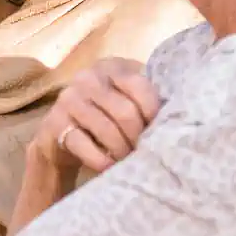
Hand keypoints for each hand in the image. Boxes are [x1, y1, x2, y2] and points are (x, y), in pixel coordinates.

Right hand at [35, 58, 160, 173]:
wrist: (59, 135)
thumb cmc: (104, 117)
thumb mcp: (124, 100)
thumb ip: (145, 99)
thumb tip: (180, 117)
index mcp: (111, 67)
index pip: (140, 86)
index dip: (153, 113)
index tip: (158, 132)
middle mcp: (88, 77)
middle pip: (125, 111)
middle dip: (138, 137)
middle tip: (143, 152)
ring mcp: (68, 99)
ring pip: (107, 129)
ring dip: (121, 151)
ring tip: (128, 161)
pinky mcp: (54, 123)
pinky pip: (85, 145)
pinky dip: (101, 161)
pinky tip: (109, 168)